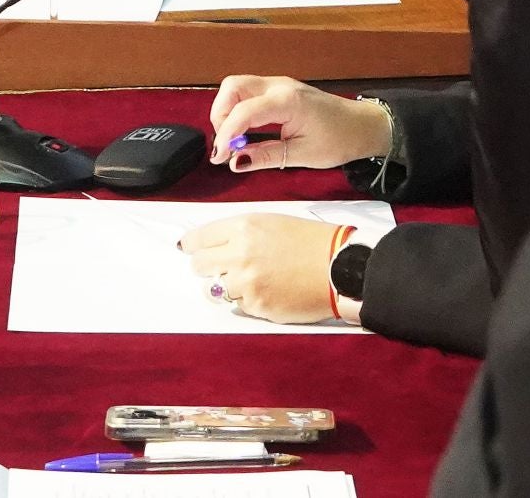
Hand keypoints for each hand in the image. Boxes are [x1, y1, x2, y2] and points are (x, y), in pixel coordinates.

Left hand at [179, 215, 343, 323]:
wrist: (339, 267)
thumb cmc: (309, 241)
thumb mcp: (269, 221)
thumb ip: (237, 232)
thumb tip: (209, 242)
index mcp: (242, 228)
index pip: (198, 239)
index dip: (192, 245)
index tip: (189, 249)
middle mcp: (240, 255)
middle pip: (199, 265)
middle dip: (205, 265)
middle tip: (217, 266)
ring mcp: (248, 284)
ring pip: (215, 289)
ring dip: (224, 285)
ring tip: (246, 280)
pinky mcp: (258, 307)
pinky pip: (238, 306)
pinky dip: (246, 300)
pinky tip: (264, 291)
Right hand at [207, 74, 391, 169]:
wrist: (363, 126)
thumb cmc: (340, 139)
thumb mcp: (303, 155)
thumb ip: (266, 156)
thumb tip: (236, 162)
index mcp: (288, 101)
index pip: (243, 111)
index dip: (226, 134)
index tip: (220, 157)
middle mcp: (279, 86)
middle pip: (232, 87)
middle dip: (220, 116)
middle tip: (225, 145)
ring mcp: (277, 84)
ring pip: (236, 87)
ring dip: (227, 111)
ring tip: (233, 140)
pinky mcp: (277, 89)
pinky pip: (247, 92)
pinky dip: (237, 109)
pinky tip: (243, 132)